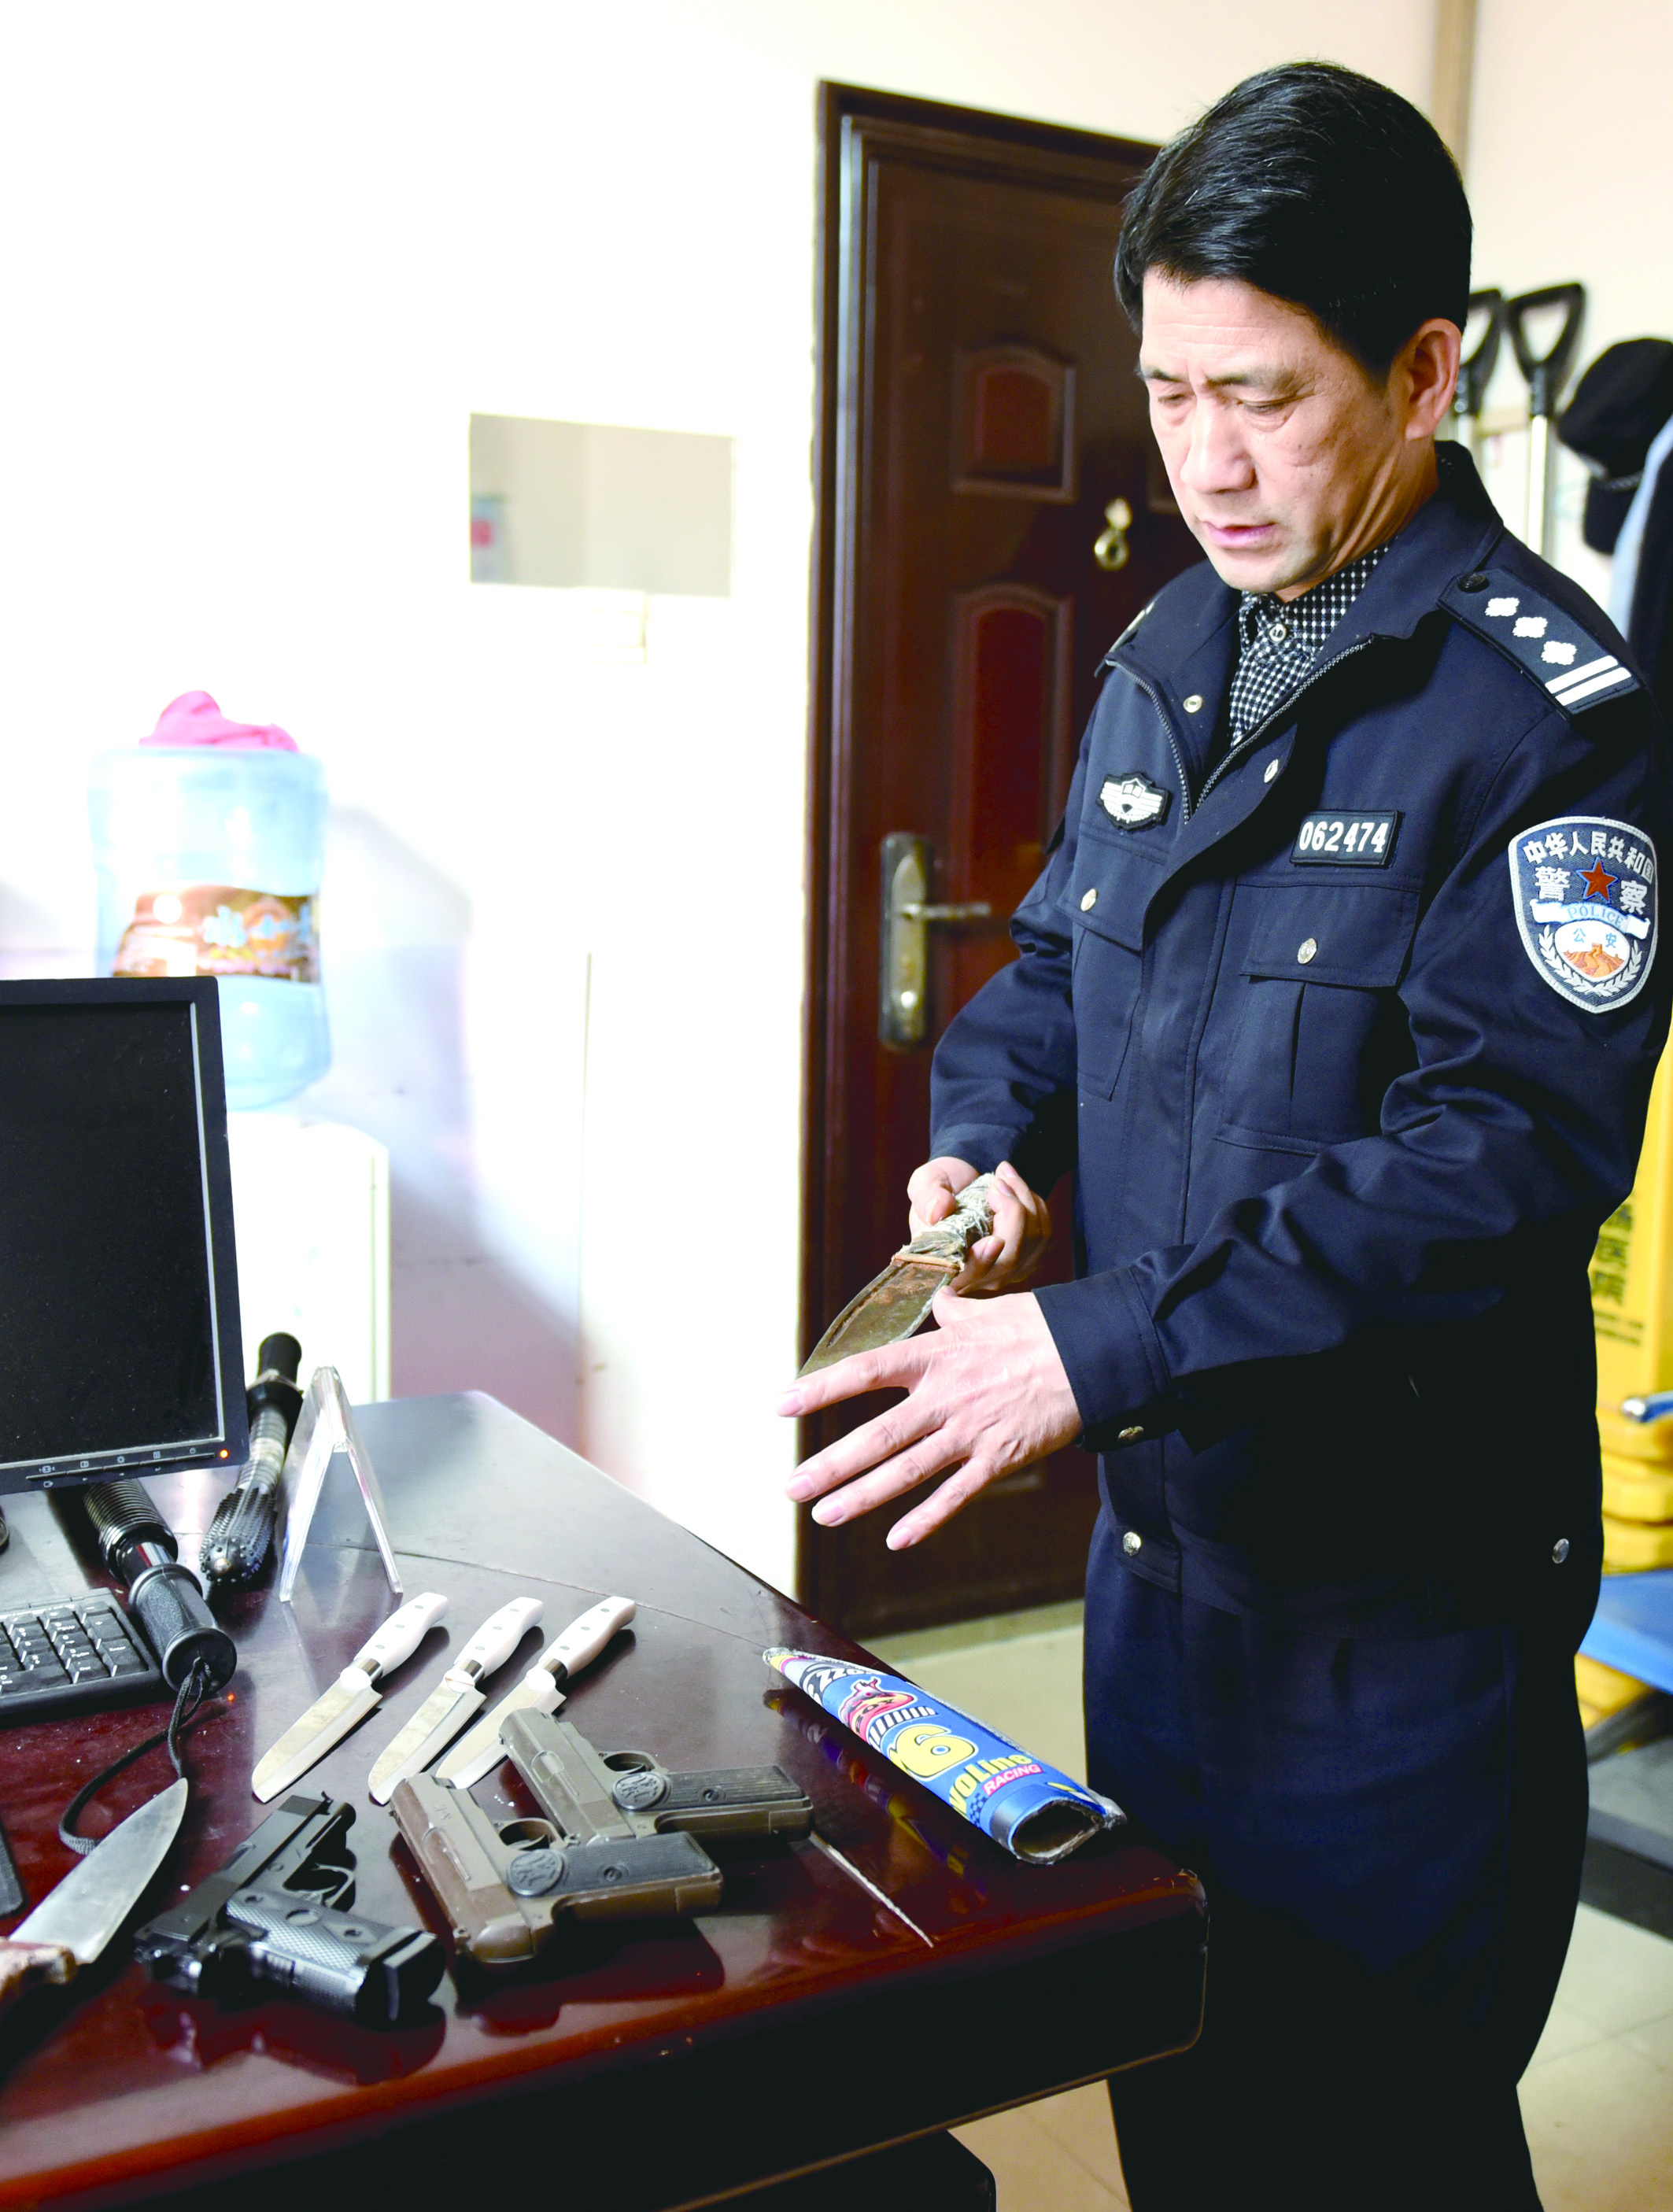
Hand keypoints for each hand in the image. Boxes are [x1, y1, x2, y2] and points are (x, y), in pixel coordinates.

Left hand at [777, 1288, 1080, 1548]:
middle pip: (877, 1437)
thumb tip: (940, 1304)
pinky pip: (956, 1495)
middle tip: (792, 1486)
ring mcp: (970, 1431)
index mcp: (936, 1354)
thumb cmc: (1039, 1327)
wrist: (1092, 1354)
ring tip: (823, 1514)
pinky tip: (896, 1539)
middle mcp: (945, 1396)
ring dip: (862, 1496)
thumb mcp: (986, 1310)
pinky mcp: (998, 1458)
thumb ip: (954, 1313)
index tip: (782, 1405)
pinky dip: (926, 1519)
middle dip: (830, 1465)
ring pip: (906, 1471)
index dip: (821, 1390)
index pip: (866, 1371)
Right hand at [906, 1157, 1052, 1295]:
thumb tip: (938, 1211)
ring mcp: (1007, 1269)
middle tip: (998, 1181)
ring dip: (1024, 1200)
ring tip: (1005, 1174)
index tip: (994, 1240)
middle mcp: (978, 1276)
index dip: (983, 1262)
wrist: (963, 1183)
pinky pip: (1044, 1234)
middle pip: (1009, 1259)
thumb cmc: (940, 1187)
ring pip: (1032, 1243)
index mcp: (947, 1264)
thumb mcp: (924, 1184)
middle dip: (1012, 1214)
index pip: (968, 1274)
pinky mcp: (1029, 1257)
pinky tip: (1018, 1188)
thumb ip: (927, 1197)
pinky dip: (1035, 1204)